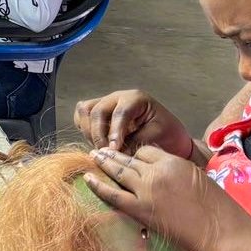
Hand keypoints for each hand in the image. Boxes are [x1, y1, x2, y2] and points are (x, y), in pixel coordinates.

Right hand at [73, 90, 193, 156]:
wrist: (168, 134)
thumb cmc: (166, 135)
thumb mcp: (156, 138)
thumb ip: (134, 142)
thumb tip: (113, 152)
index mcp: (136, 99)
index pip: (120, 113)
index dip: (114, 132)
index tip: (114, 149)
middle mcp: (118, 97)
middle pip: (97, 110)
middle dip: (99, 134)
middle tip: (106, 153)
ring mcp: (106, 102)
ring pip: (85, 110)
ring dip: (89, 131)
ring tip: (100, 148)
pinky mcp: (98, 110)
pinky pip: (81, 115)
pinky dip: (84, 128)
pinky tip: (95, 141)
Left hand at [83, 146, 250, 250]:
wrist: (220, 229)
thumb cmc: (217, 207)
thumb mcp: (197, 177)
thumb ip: (175, 170)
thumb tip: (160, 169)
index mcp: (173, 161)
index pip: (146, 151)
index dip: (136, 154)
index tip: (128, 156)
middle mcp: (156, 171)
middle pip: (129, 158)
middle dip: (113, 154)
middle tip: (99, 151)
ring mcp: (146, 190)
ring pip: (119, 172)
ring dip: (104, 163)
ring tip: (93, 157)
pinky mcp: (140, 209)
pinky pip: (112, 194)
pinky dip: (98, 185)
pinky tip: (88, 178)